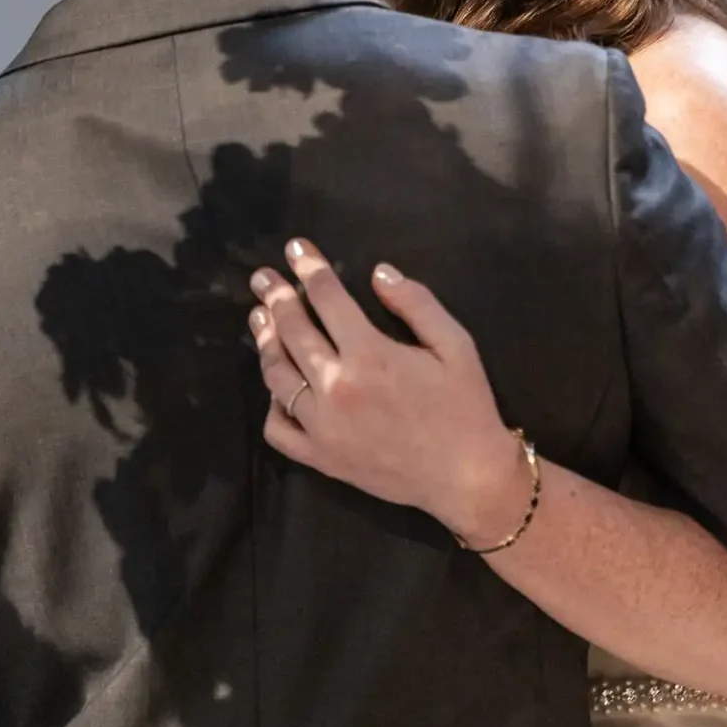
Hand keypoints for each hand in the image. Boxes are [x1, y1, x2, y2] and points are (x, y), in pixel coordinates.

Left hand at [249, 239, 532, 545]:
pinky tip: (276, 385)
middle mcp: (336, 387)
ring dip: (265, 341)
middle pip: (292, 331)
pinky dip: (271, 404)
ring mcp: (322, 426)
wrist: (466, 478)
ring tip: (260, 318)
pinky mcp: (319, 457)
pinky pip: (277, 428)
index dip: (308, 268)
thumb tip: (378, 272)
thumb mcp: (456, 344)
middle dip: (276, 297)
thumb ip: (416, 303)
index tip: (295, 248)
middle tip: (262, 278)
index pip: (326, 298)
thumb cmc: (465, 406)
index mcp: (369, 354)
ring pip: (276, 375)